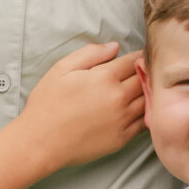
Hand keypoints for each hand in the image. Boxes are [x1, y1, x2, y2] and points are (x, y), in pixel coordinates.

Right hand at [16, 42, 145, 171]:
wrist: (41, 142)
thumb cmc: (47, 103)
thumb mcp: (62, 68)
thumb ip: (90, 53)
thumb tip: (115, 46)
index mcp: (104, 77)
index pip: (132, 61)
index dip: (137, 56)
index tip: (141, 54)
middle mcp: (118, 97)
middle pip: (143, 80)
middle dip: (144, 73)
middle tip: (145, 70)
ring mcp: (122, 120)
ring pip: (147, 100)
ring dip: (148, 93)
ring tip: (144, 88)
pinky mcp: (121, 138)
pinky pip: (143, 123)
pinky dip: (145, 114)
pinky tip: (140, 109)